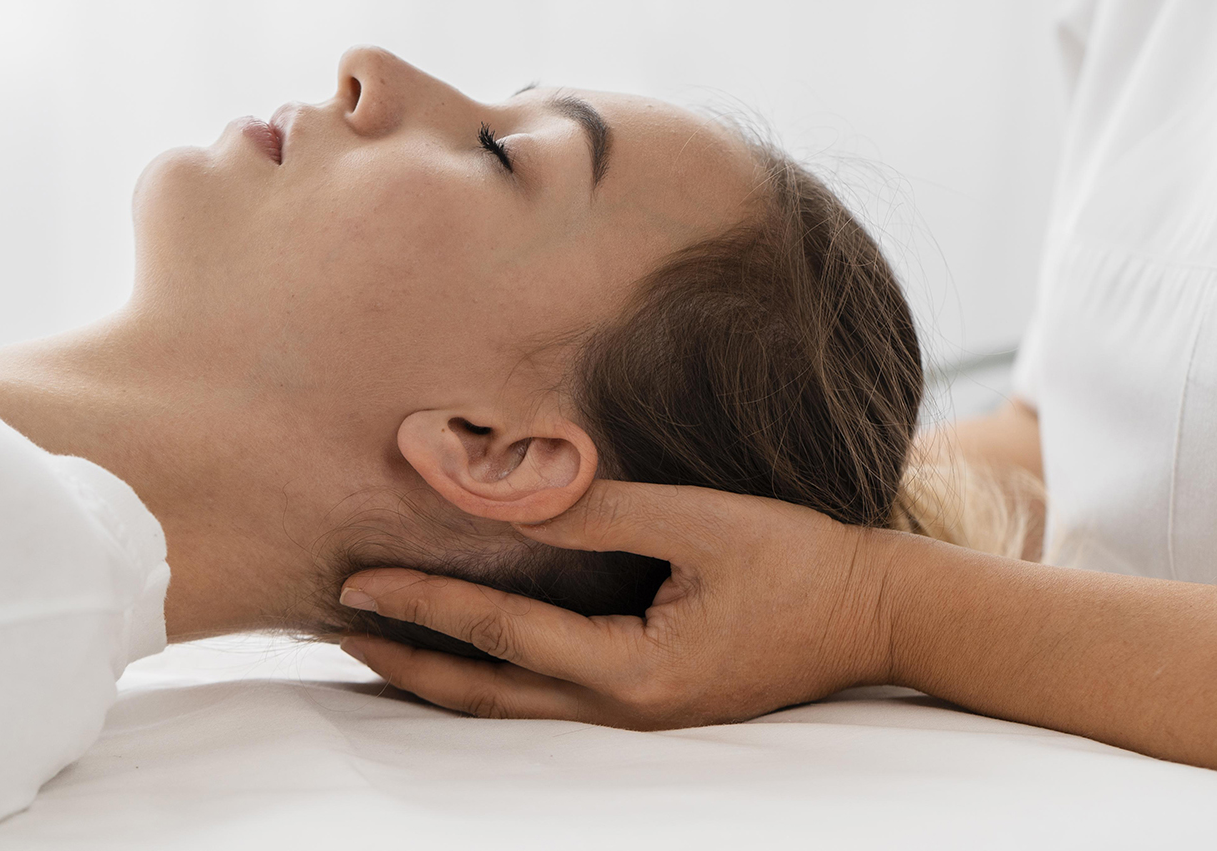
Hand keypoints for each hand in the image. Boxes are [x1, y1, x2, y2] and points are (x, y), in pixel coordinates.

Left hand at [337, 481, 901, 729]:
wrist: (876, 615)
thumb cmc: (798, 563)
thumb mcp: (699, 522)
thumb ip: (596, 512)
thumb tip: (506, 498)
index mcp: (634, 672)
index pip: (500, 634)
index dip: (425, 602)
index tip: (359, 581)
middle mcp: (624, 712)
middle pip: (487, 697)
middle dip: (408, 663)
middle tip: (341, 630)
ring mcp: (636, 719)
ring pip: (511, 710)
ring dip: (440, 678)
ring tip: (379, 647)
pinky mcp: (648, 705)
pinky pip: (546, 701)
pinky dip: (491, 677)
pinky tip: (465, 653)